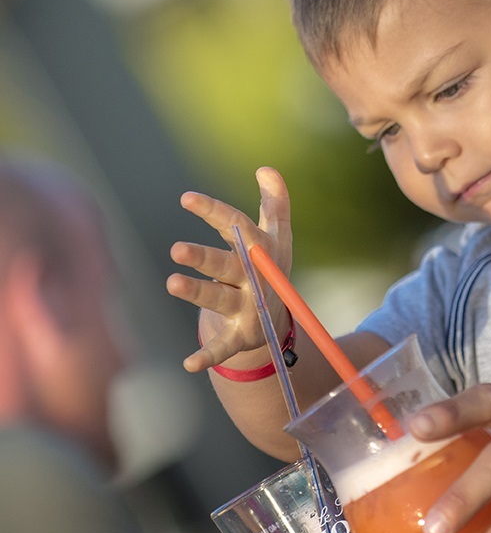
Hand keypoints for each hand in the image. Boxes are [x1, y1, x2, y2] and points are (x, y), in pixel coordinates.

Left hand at [166, 167, 291, 370]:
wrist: (276, 317)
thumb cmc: (266, 268)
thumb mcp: (274, 236)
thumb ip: (274, 204)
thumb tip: (266, 168)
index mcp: (261, 250)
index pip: (237, 227)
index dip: (213, 212)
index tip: (186, 198)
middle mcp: (256, 278)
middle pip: (228, 266)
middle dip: (204, 258)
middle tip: (176, 250)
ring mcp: (249, 308)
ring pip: (220, 300)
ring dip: (198, 292)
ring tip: (172, 282)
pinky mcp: (241, 337)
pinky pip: (224, 347)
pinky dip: (208, 356)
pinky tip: (188, 364)